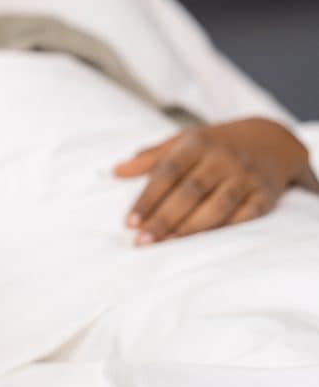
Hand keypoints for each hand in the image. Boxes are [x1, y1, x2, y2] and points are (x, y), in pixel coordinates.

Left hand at [115, 118, 315, 244]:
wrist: (271, 140)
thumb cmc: (213, 145)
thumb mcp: (182, 141)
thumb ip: (150, 158)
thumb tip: (115, 172)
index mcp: (197, 144)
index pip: (167, 172)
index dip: (148, 198)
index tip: (130, 223)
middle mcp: (223, 158)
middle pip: (190, 192)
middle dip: (164, 219)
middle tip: (142, 242)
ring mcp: (246, 176)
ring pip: (217, 206)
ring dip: (191, 228)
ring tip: (166, 245)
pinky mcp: (266, 194)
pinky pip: (246, 216)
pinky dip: (225, 231)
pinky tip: (205, 246)